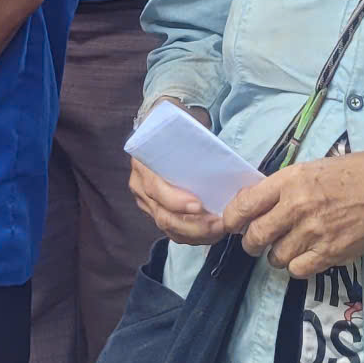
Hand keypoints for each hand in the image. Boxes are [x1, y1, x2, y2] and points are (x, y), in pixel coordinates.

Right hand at [130, 99, 227, 244]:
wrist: (163, 129)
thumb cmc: (176, 127)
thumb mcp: (182, 127)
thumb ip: (194, 143)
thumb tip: (223, 162)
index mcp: (143, 162)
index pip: (155, 188)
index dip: (176, 201)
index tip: (199, 205)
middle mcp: (140, 185)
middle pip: (163, 215)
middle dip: (193, 225)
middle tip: (219, 223)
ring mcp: (146, 201)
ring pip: (168, 227)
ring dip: (197, 234)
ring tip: (220, 230)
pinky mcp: (156, 211)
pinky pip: (173, 231)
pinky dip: (193, 235)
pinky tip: (211, 233)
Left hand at [225, 152, 363, 280]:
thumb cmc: (354, 173)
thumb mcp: (312, 168)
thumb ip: (283, 186)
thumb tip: (255, 203)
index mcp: (290, 181)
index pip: (244, 205)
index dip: (231, 219)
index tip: (232, 224)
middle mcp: (297, 207)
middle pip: (255, 237)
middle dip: (251, 242)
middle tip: (258, 241)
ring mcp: (314, 233)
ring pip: (275, 257)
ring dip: (277, 254)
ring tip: (290, 245)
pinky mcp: (330, 253)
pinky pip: (298, 270)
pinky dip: (298, 266)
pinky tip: (306, 254)